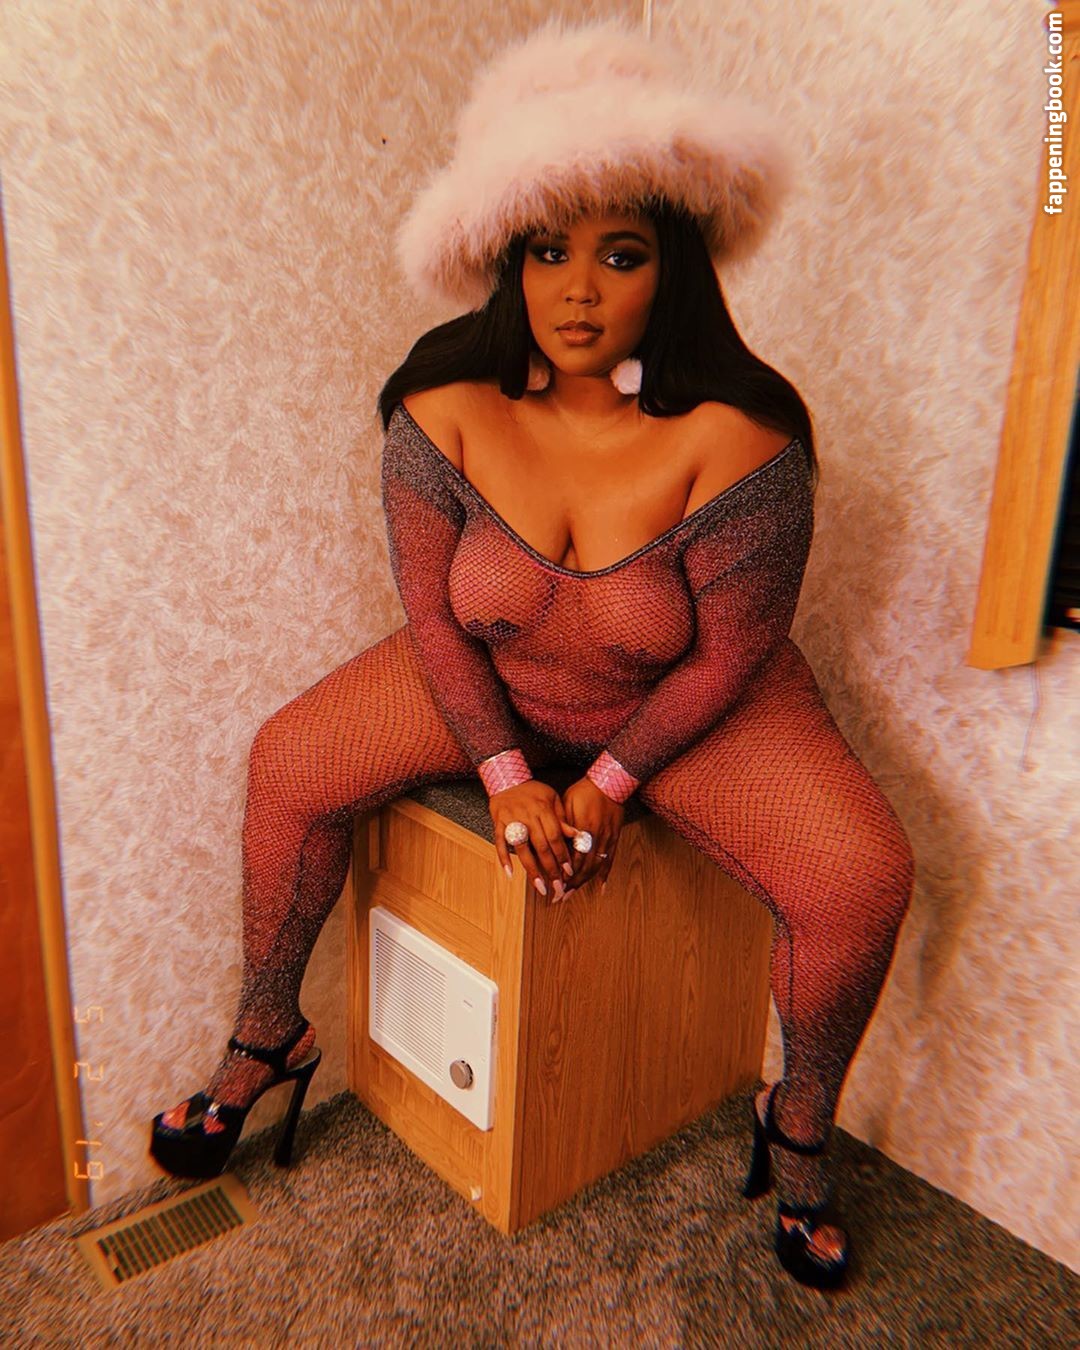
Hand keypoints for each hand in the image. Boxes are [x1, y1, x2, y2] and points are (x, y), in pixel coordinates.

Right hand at [489, 779, 578, 902]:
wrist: (507, 778)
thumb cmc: (533, 790)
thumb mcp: (552, 799)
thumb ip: (562, 818)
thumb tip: (577, 836)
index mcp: (542, 809)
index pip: (555, 836)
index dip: (562, 855)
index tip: (569, 872)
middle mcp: (527, 815)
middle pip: (541, 846)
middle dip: (550, 869)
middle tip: (557, 888)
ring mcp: (511, 820)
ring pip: (522, 848)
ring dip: (531, 870)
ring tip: (539, 887)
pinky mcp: (498, 822)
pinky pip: (500, 842)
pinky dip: (504, 858)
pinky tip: (510, 874)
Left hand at [560, 778, 623, 897]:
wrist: (608, 783)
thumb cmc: (584, 792)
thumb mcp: (567, 804)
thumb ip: (562, 825)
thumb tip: (552, 843)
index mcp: (583, 828)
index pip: (572, 857)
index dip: (563, 872)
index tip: (553, 883)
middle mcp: (597, 837)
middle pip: (584, 866)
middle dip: (571, 883)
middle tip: (560, 896)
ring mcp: (608, 839)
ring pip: (596, 866)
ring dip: (584, 882)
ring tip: (572, 893)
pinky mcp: (615, 839)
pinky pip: (610, 860)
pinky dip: (605, 875)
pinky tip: (600, 887)